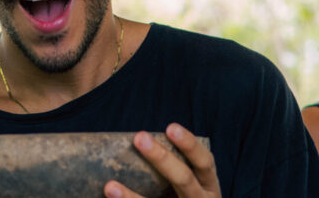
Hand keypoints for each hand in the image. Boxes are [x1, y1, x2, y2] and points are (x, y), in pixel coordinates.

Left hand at [104, 124, 219, 197]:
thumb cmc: (183, 196)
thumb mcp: (189, 184)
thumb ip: (171, 167)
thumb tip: (136, 142)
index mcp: (208, 185)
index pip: (204, 161)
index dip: (189, 144)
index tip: (170, 127)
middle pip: (184, 179)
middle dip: (162, 158)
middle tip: (139, 137)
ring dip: (132, 197)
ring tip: (110, 186)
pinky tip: (111, 197)